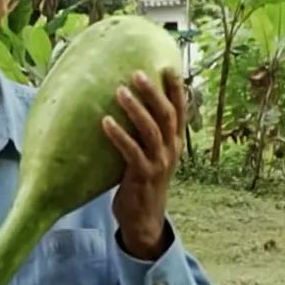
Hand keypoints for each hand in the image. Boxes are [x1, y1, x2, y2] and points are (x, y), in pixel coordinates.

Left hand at [101, 69, 185, 259]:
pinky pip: (131, 152)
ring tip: (119, 91)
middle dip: (153, 92)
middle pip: (166, 115)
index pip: (180, 110)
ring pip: (151, 130)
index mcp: (175, 143)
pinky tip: (105, 122)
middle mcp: (171, 150)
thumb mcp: (153, 155)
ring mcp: (158, 164)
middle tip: (137, 73)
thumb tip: (133, 105)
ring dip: (135, 109)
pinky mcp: (142, 176)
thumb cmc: (143, 182)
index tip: (168, 65)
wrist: (144, 219)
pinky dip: (118, 136)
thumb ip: (148, 134)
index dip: (176, 88)